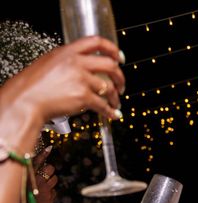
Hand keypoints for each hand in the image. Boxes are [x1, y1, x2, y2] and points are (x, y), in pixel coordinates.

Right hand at [6, 36, 124, 122]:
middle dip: (120, 76)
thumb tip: (85, 66)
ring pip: (109, 88)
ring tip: (115, 102)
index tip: (119, 57)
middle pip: (109, 65)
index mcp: (68, 52)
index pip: (96, 42)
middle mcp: (76, 63)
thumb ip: (68, 62)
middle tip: (121, 84)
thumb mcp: (50, 63)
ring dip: (115, 97)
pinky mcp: (83, 96)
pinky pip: (103, 105)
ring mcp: (81, 79)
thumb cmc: (34, 85)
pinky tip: (113, 114)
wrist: (26, 100)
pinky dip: (111, 111)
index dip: (112, 49)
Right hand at [14, 146, 56, 202]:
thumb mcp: (19, 186)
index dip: (43, 154)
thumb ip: (27, 178)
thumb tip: (34, 170)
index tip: (50, 148)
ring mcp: (46, 189)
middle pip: (50, 168)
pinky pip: (55, 190)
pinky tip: (44, 195)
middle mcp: (37, 181)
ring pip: (55, 178)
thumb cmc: (19, 202)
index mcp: (27, 177)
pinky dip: (51, 191)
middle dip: (49, 169)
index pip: (36, 161)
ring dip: (52, 180)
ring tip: (44, 185)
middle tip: (45, 174)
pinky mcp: (51, 197)